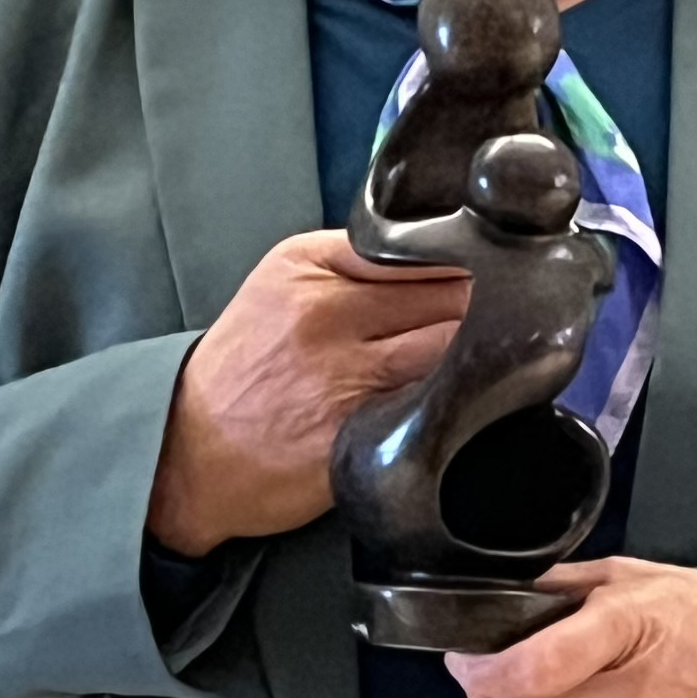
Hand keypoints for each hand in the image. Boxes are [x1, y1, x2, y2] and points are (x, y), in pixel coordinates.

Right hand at [148, 230, 468, 556]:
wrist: (188, 450)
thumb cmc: (244, 365)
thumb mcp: (281, 284)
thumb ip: (357, 262)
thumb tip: (445, 254)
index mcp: (308, 267)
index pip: (419, 247)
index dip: (468, 260)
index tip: (493, 271)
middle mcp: (326, 315)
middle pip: (450, 294)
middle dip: (490, 305)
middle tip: (508, 317)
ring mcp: (346, 378)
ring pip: (455, 348)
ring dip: (485, 353)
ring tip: (492, 358)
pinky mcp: (364, 435)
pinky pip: (440, 405)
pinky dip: (463, 400)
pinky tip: (467, 399)